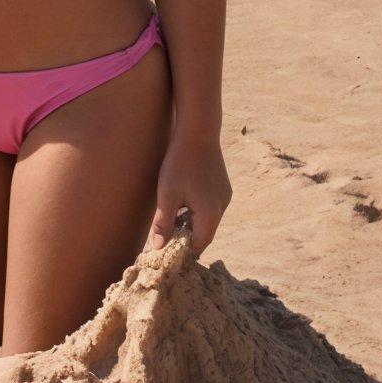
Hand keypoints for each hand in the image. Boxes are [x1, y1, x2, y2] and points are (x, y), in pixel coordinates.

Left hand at [146, 133, 231, 256]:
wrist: (199, 131)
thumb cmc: (179, 162)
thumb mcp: (167, 194)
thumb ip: (163, 223)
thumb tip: (157, 249)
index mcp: (209, 213)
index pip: (198, 246)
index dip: (181, 252)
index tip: (164, 252)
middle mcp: (222, 207)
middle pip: (204, 235)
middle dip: (185, 239)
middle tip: (164, 238)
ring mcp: (224, 197)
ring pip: (207, 221)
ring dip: (191, 225)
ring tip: (171, 220)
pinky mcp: (223, 188)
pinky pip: (211, 209)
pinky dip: (197, 213)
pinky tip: (183, 203)